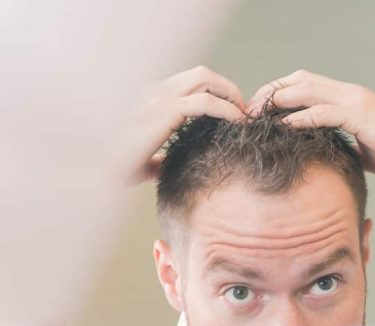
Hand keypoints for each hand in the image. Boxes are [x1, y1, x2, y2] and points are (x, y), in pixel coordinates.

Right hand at [121, 65, 245, 183]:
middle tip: (244, 114)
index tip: (235, 115)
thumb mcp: (143, 161)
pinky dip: (227, 110)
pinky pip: (205, 102)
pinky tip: (238, 124)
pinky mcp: (163, 113)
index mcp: (151, 99)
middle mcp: (154, 92)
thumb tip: (164, 166)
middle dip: (229, 89)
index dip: (218, 93)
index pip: (192, 82)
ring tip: (244, 118)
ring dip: (231, 96)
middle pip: (202, 74)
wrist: (98, 172)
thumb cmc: (118, 168)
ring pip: (206, 79)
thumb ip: (157, 158)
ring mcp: (157, 99)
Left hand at [247, 70, 374, 205]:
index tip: (263, 111)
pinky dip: (299, 117)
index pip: (308, 85)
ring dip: (277, 101)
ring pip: (305, 89)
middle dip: (271, 91)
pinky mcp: (358, 115)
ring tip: (256, 115)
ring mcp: (353, 102)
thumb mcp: (370, 151)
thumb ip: (350, 148)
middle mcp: (349, 94)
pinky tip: (281, 127)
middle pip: (299, 80)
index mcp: (351, 100)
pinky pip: (321, 112)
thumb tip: (336, 159)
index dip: (283, 94)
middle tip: (250, 109)